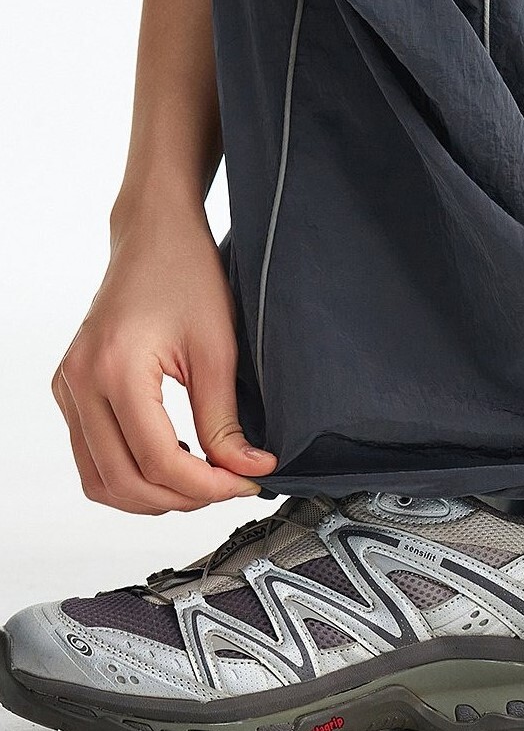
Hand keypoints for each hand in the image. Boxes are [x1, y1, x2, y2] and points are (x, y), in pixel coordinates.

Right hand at [52, 204, 277, 513]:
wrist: (154, 233)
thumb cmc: (186, 272)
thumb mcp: (217, 347)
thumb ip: (225, 418)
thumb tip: (248, 471)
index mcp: (115, 368)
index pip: (156, 460)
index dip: (206, 485)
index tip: (246, 483)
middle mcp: (79, 381)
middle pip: (121, 481)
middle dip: (179, 497)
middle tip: (228, 486)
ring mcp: (68, 386)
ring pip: (99, 479)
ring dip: (150, 494)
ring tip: (202, 477)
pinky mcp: (69, 388)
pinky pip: (90, 455)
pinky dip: (129, 471)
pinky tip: (172, 458)